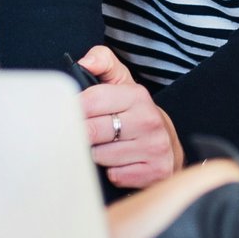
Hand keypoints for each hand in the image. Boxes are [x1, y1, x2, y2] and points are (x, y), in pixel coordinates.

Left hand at [77, 45, 183, 187]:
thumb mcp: (122, 81)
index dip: (74, 108)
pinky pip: (115, 176)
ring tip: (107, 146)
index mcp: (137, 95)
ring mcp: (154, 147)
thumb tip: (84, 62)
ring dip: (97, 154)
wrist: (168, 144)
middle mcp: (148, 120)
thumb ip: (102, 61)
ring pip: (100, 156)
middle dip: (83, 133)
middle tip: (86, 132)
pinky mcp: (156, 172)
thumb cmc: (135, 112)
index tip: (70, 112)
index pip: (90, 101)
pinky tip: (120, 162)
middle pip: (91, 131)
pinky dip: (113, 172)